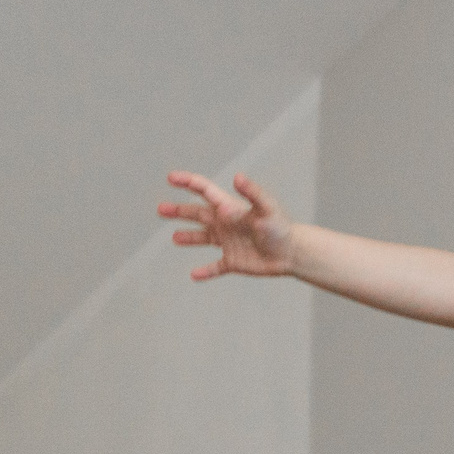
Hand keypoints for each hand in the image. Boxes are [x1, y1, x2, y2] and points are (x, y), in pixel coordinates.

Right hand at [159, 170, 297, 279]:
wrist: (293, 253)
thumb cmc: (281, 228)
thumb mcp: (267, 208)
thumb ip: (252, 193)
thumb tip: (237, 178)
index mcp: (229, 208)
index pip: (204, 191)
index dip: (187, 182)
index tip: (171, 177)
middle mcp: (226, 223)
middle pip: (197, 214)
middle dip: (179, 211)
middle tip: (160, 209)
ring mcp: (229, 243)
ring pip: (203, 238)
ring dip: (188, 236)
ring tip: (174, 238)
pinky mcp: (234, 262)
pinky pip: (215, 267)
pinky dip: (205, 271)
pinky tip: (194, 275)